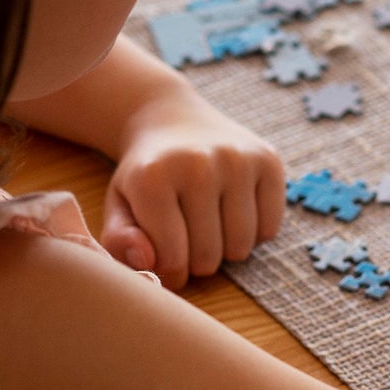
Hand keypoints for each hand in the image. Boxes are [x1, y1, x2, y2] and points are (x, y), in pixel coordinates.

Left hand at [101, 94, 284, 288]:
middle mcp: (198, 164)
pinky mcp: (268, 160)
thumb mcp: (119, 205)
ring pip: (241, 246)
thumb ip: (119, 241)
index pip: (172, 258)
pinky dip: (254, 232)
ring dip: (226, 249)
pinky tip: (235, 211)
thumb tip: (147, 263)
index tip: (165, 255)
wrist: (174, 120)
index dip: (169, 269)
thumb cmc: (147, 174)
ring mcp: (238, 160)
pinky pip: (270, 228)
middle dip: (197, 261)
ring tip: (211, 226)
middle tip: (188, 238)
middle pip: (208, 257)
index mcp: (152, 178)